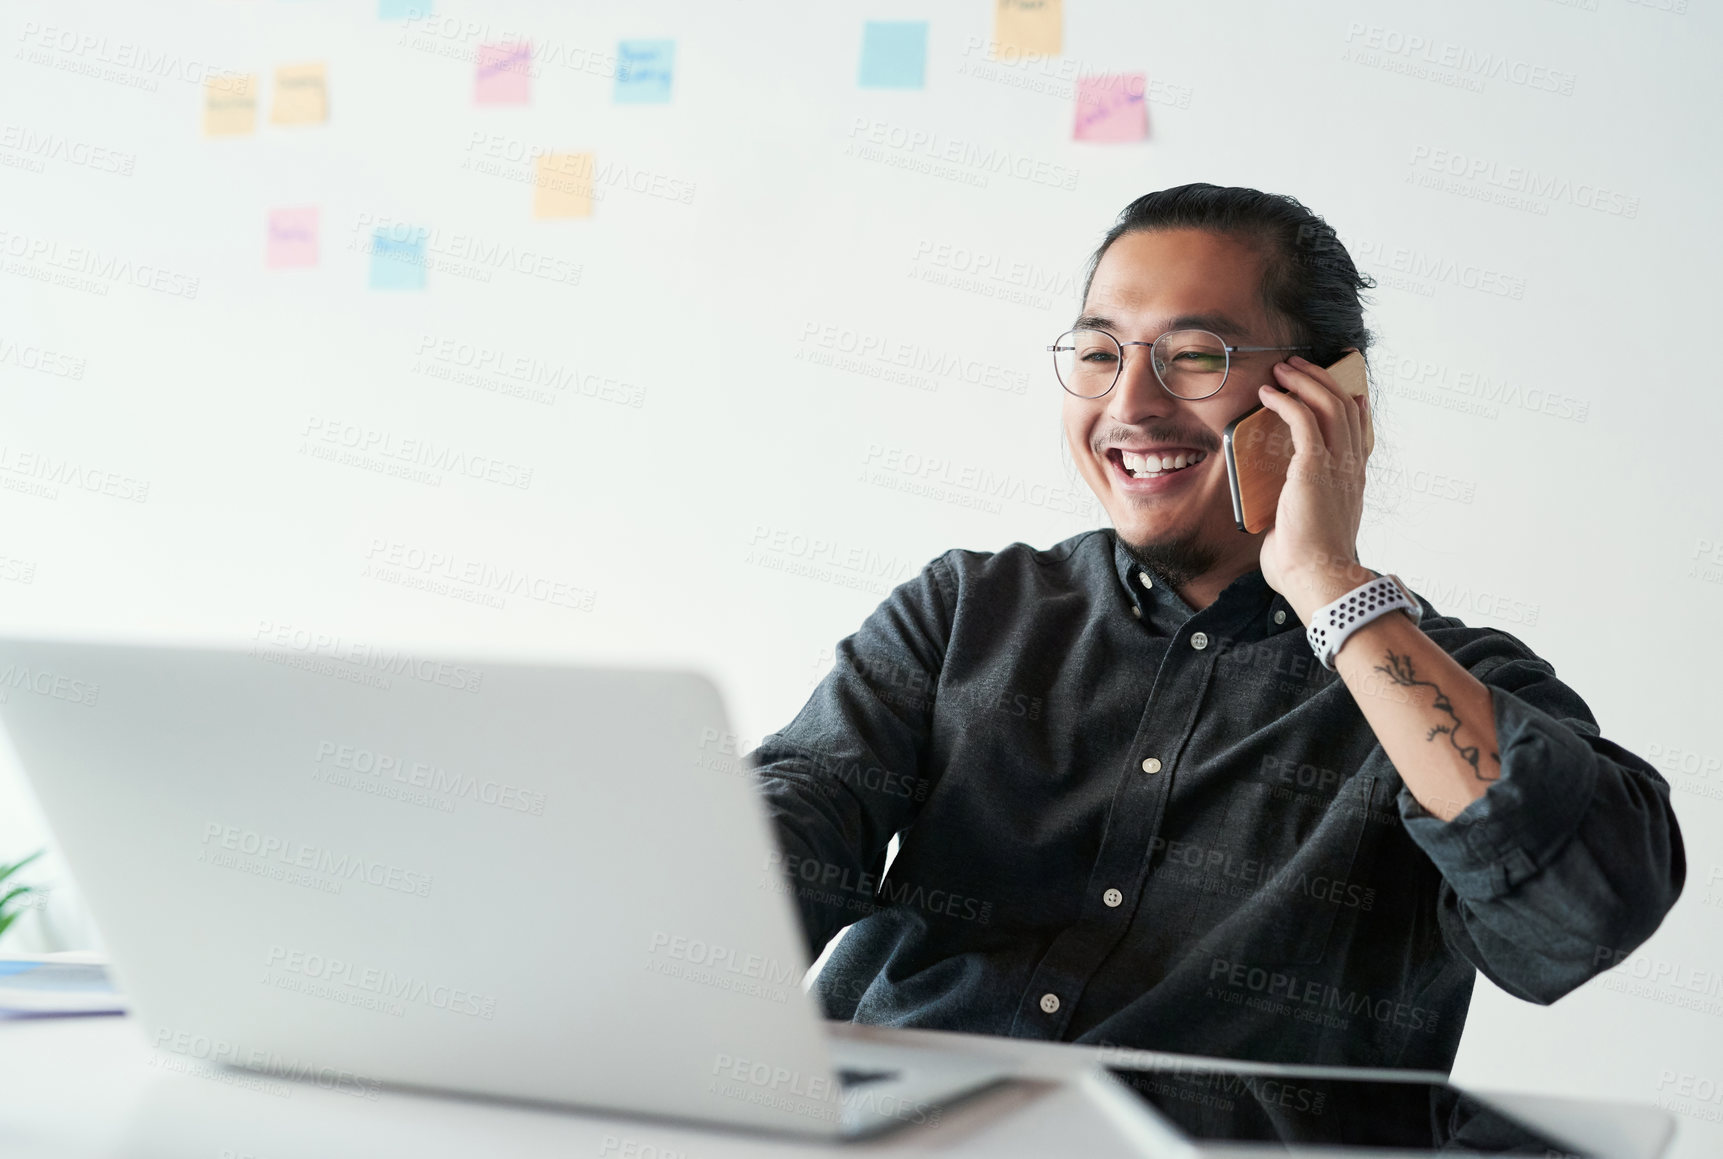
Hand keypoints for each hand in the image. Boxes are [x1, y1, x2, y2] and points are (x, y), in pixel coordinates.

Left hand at [1254, 353, 1373, 619]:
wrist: (1318, 579)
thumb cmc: (1307, 565)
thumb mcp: (1308, 530)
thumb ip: (1299, 514)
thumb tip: (1276, 521)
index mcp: (1353, 482)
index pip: (1358, 431)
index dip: (1349, 403)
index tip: (1335, 386)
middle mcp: (1351, 468)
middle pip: (1345, 406)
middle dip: (1321, 379)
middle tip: (1296, 366)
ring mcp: (1337, 465)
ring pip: (1329, 404)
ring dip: (1304, 380)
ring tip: (1282, 369)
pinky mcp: (1315, 466)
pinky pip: (1304, 418)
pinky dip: (1286, 400)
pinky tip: (1268, 394)